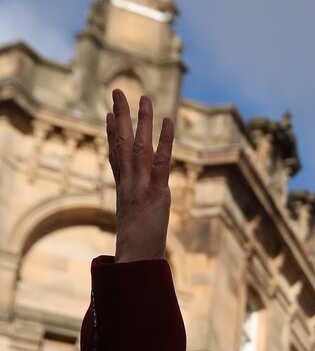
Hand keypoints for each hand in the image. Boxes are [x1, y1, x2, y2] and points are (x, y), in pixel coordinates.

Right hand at [106, 90, 174, 262]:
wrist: (135, 260)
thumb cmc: (137, 246)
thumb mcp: (135, 221)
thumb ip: (137, 208)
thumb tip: (139, 208)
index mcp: (123, 189)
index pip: (115, 155)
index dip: (112, 133)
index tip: (110, 113)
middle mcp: (128, 183)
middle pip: (122, 143)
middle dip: (121, 115)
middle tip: (118, 90)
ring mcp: (140, 186)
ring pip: (139, 146)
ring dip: (141, 120)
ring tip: (142, 97)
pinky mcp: (156, 192)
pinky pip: (162, 162)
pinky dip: (166, 141)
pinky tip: (168, 121)